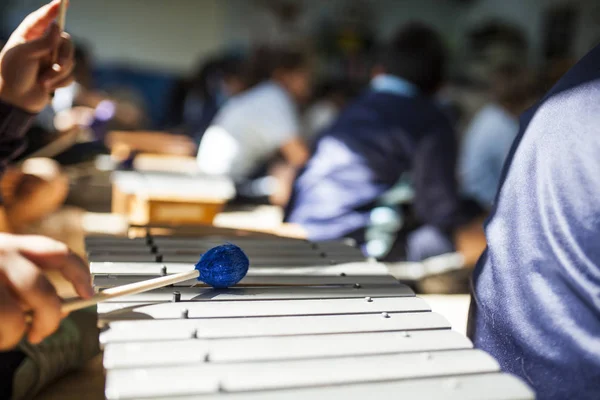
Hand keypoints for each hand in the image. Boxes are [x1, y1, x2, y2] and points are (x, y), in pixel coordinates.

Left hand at [0, 0, 73, 112]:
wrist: (15, 100)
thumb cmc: (13, 74)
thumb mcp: (25, 54)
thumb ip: (44, 40)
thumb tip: (59, 26)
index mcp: (29, 36)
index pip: (44, 18)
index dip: (54, 9)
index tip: (64, 0)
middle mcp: (42, 46)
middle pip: (66, 42)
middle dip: (64, 56)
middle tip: (58, 64)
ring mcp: (51, 60)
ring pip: (70, 61)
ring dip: (59, 74)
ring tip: (44, 81)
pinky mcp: (58, 75)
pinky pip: (70, 75)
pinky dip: (60, 82)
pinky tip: (47, 87)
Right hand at [0, 234, 93, 349]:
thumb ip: (25, 276)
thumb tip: (60, 306)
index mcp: (11, 245)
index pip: (58, 255)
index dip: (80, 275)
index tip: (88, 294)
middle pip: (41, 292)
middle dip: (49, 319)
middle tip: (40, 332)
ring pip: (11, 318)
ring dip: (11, 336)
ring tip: (4, 338)